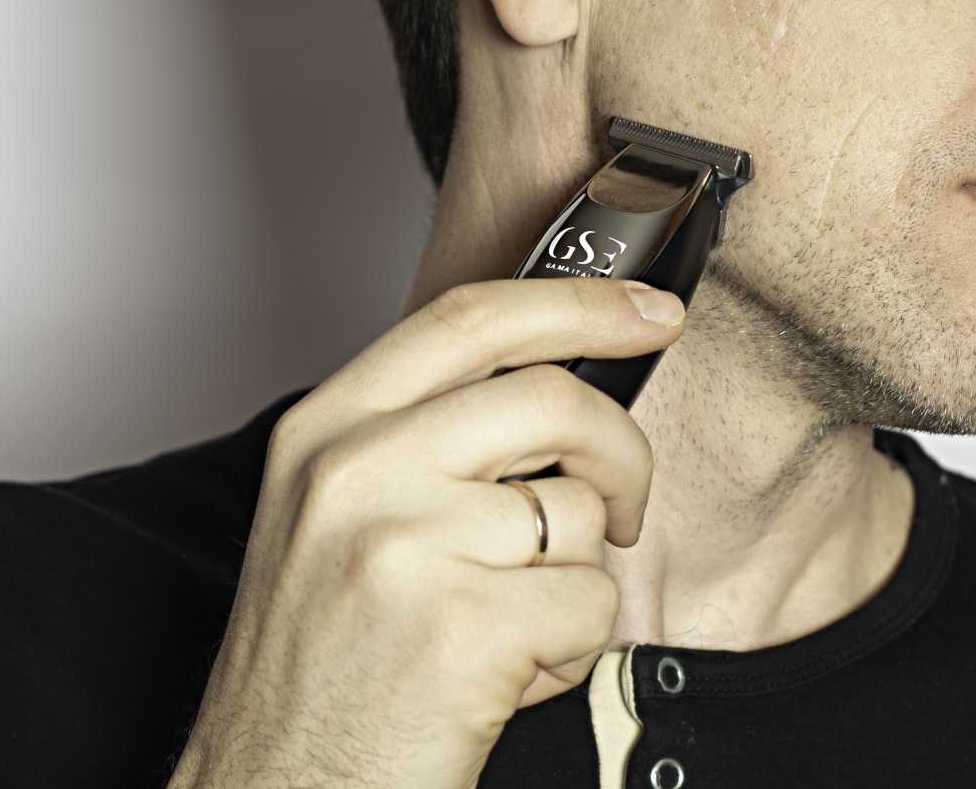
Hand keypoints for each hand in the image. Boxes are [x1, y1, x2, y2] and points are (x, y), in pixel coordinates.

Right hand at [166, 274, 685, 788]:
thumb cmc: (323, 663)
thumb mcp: (337, 513)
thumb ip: (427, 433)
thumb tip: (560, 381)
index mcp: (325, 428)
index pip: (471, 320)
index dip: (578, 301)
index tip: (652, 310)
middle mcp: (356, 470)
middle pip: (552, 397)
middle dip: (621, 452)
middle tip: (623, 504)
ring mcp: (404, 544)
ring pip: (578, 510)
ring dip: (575, 576)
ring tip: (510, 624)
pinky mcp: (461, 628)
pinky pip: (589, 602)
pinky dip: (572, 646)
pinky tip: (507, 673)